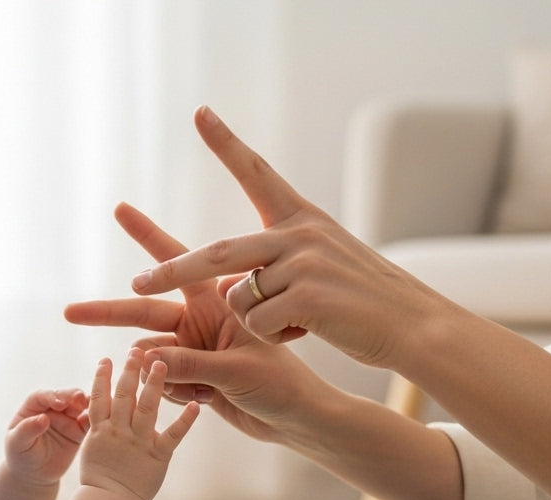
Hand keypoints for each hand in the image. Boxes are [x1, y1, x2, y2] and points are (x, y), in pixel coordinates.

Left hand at [2, 388, 89, 485]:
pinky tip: (99, 423)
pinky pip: (88, 423)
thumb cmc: (20, 455)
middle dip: (73, 396)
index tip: (60, 403)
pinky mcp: (79, 431)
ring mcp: (67, 418)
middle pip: (64, 396)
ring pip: (80, 406)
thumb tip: (43, 419)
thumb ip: (27, 429)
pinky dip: (94, 421)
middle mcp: (52, 408)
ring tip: (94, 409)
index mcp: (34, 406)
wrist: (33, 474)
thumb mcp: (17, 443)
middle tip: (81, 400)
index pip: (43, 396)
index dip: (52, 396)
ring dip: (88, 404)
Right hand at [64, 201, 343, 444]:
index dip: (148, 235)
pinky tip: (205, 398)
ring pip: (148, 355)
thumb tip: (140, 355)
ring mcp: (192, 350)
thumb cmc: (283, 385)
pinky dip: (170, 393)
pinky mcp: (189, 378)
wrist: (297, 419)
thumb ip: (191, 364)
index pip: (179, 263)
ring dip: (154, 373)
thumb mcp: (239, 370)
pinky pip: (158, 382)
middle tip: (69, 311)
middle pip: (143, 311)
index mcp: (218, 302)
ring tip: (193, 386)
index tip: (120, 209)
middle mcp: (200, 321)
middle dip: (107, 312)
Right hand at [78, 348, 198, 499]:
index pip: (99, 396)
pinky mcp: (158, 456)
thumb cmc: (99, 482)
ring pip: (146, 408)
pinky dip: (185, 420)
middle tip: (136, 350)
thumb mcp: (93, 450)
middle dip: (130, 370)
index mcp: (100, 429)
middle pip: (123, 394)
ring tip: (160, 364)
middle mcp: (118, 432)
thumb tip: (103, 409)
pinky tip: (196, 405)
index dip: (102, 377)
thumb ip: (101, 427)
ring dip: (154, 384)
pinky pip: (173, 435)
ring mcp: (138, 442)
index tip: (106, 359)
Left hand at [124, 106, 454, 373]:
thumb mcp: (321, 267)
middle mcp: (299, 232)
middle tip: (137, 283)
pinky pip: (258, 323)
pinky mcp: (308, 295)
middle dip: (172, 272)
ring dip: (256, 320)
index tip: (199, 113)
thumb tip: (228, 283)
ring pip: (238, 298)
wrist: (413, 326)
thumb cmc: (363, 304)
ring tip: (299, 320)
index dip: (226, 143)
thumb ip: (276, 263)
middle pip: (216, 253)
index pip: (258, 172)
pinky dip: (274, 335)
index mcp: (302, 218)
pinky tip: (311, 329)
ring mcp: (304, 262)